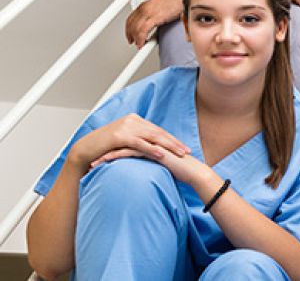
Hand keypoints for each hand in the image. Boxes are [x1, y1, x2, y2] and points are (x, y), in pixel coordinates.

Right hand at [70, 114, 189, 170]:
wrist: (85, 149)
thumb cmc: (104, 148)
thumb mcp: (125, 141)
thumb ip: (139, 141)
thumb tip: (155, 148)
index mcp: (135, 120)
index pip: (158, 130)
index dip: (172, 139)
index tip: (184, 147)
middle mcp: (132, 120)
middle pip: (158, 132)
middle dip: (174, 142)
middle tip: (187, 151)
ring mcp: (126, 126)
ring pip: (152, 136)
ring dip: (168, 146)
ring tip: (179, 154)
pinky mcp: (119, 135)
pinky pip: (139, 143)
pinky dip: (151, 149)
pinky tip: (161, 155)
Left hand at [93, 144, 216, 190]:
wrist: (194, 172)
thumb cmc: (182, 172)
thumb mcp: (163, 167)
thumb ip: (153, 165)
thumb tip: (144, 173)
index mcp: (152, 142)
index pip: (128, 142)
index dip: (113, 149)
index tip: (100, 157)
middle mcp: (150, 140)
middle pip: (122, 142)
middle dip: (105, 150)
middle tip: (91, 157)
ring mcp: (151, 144)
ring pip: (122, 145)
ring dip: (106, 154)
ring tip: (92, 162)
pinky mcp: (151, 151)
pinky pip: (128, 152)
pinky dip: (114, 157)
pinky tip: (103, 162)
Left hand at [125, 0, 182, 47]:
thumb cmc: (175, 0)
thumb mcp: (160, 5)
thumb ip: (154, 14)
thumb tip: (153, 24)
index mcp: (145, 5)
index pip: (131, 18)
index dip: (128, 28)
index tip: (130, 35)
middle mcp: (145, 8)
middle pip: (131, 24)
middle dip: (130, 35)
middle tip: (133, 42)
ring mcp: (149, 12)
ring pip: (135, 28)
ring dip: (135, 39)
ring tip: (139, 45)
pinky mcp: (155, 18)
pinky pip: (143, 30)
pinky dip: (141, 39)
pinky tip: (142, 43)